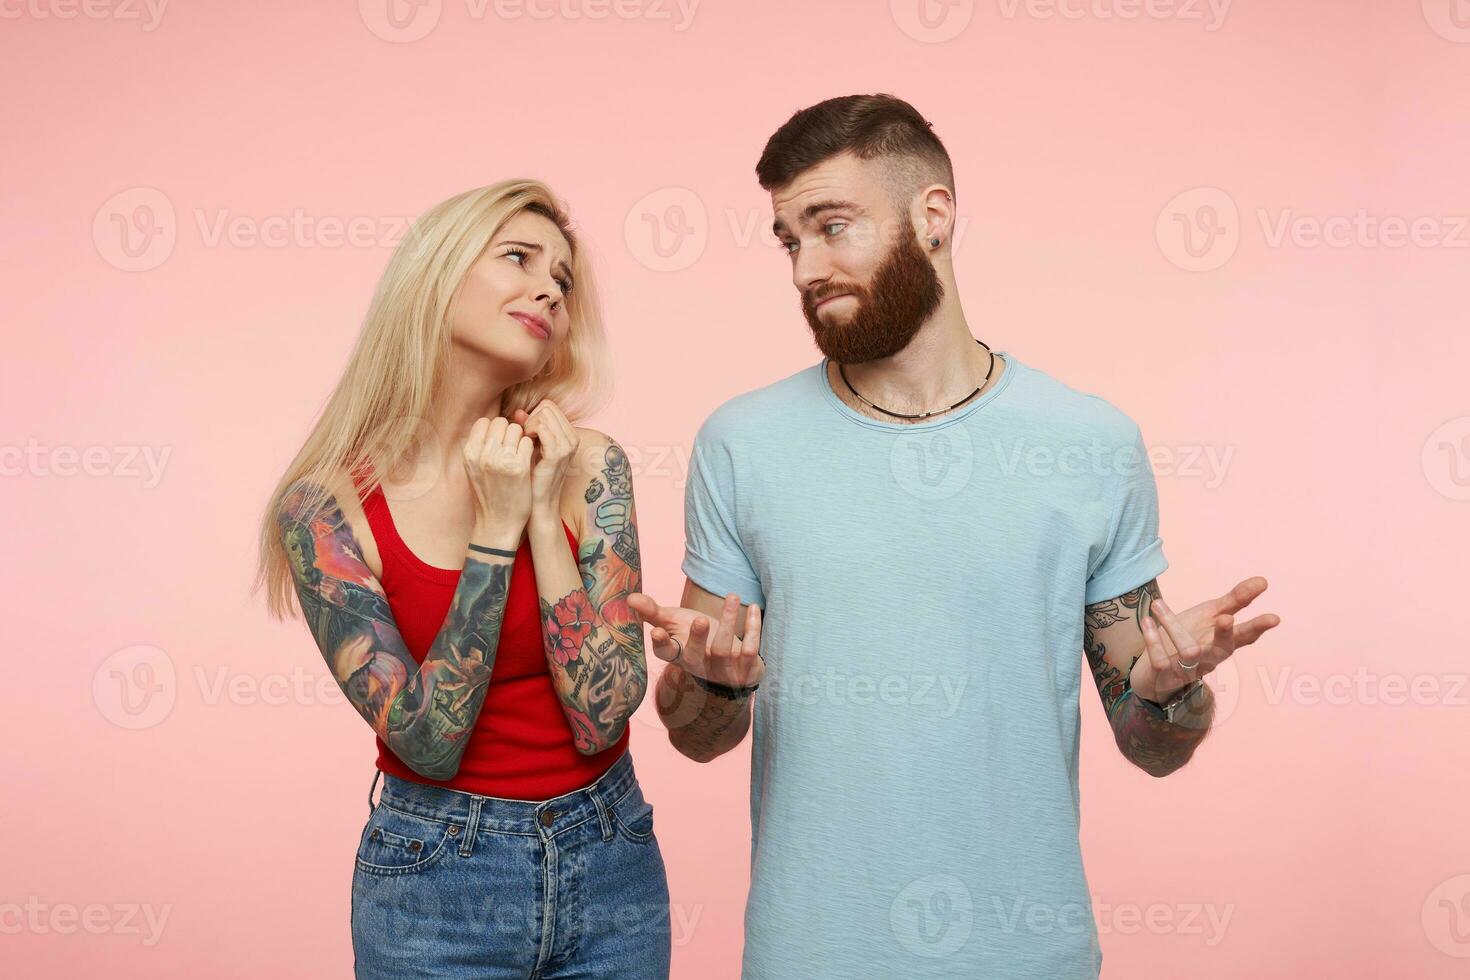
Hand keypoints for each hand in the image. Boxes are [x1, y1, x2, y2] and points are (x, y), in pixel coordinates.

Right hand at [461, 416, 533, 537]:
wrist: (498, 523)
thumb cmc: (488, 494)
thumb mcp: (474, 469)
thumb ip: (480, 447)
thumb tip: (492, 423)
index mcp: (470, 453)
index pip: (484, 422)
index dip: (495, 428)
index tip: (500, 440)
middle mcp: (483, 455)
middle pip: (501, 422)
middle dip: (509, 431)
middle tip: (512, 446)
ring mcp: (502, 461)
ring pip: (516, 429)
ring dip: (520, 438)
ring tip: (519, 453)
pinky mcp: (520, 468)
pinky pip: (528, 443)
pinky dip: (529, 448)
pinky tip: (527, 460)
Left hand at [510, 400, 578, 522]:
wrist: (539, 504)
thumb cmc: (533, 477)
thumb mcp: (532, 448)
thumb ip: (527, 428)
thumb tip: (517, 412)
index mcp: (570, 435)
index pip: (549, 407)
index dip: (533, 415)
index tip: (525, 432)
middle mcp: (573, 438)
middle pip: (548, 408)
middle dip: (531, 418)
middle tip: (523, 437)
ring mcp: (568, 446)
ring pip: (544, 414)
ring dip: (528, 425)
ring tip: (523, 441)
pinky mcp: (558, 454)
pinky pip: (541, 427)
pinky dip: (529, 431)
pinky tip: (524, 444)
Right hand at [626, 591, 763, 687]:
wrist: (734, 665)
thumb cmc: (698, 639)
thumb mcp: (675, 624)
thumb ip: (653, 612)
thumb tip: (630, 597)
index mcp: (679, 655)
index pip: (666, 653)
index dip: (662, 644)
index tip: (657, 632)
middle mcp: (699, 665)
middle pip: (694, 656)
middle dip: (696, 638)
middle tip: (699, 619)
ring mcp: (723, 670)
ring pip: (723, 649)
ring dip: (728, 622)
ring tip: (731, 595)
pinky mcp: (745, 669)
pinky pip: (750, 649)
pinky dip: (752, 628)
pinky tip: (752, 606)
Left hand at [1129, 576, 1280, 702]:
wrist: (1154, 673)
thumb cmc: (1188, 638)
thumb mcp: (1211, 616)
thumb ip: (1236, 600)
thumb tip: (1263, 580)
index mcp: (1223, 643)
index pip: (1245, 636)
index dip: (1258, 628)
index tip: (1274, 618)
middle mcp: (1210, 659)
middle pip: (1224, 649)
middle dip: (1226, 634)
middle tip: (1225, 618)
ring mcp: (1188, 670)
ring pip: (1189, 652)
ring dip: (1173, 627)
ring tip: (1158, 605)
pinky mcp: (1165, 676)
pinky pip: (1161, 661)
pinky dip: (1153, 641)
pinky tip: (1147, 622)